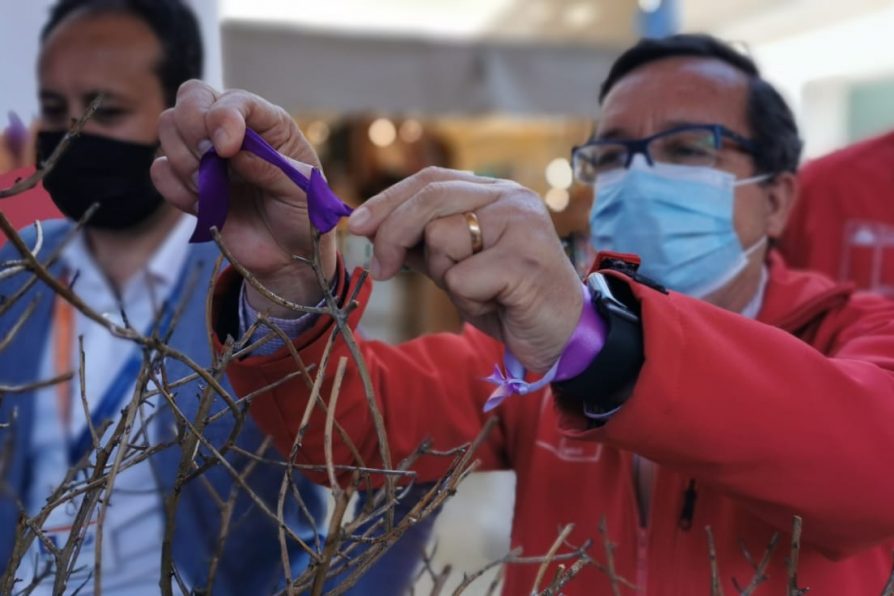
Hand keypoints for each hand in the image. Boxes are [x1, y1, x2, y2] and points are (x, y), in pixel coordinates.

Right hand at [150, 80, 335, 314]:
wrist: (288, 256)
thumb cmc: (304, 216)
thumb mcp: (303, 190)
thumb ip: (272, 168)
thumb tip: (234, 152)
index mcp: (268, 123)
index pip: (235, 100)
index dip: (223, 117)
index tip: (226, 149)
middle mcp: (233, 130)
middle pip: (191, 98)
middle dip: (192, 128)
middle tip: (210, 163)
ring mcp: (207, 155)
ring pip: (168, 127)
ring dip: (184, 161)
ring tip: (214, 191)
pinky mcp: (188, 183)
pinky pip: (160, 171)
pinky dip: (174, 189)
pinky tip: (202, 207)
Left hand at [348, 167, 582, 371]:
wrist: (563, 336)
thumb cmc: (508, 299)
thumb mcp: (458, 266)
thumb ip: (423, 244)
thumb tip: (370, 230)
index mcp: (495, 193)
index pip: (430, 180)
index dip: (387, 199)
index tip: (356, 224)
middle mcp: (511, 198)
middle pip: (429, 198)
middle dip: (393, 234)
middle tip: (379, 269)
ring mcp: (521, 225)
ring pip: (441, 238)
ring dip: (447, 278)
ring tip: (481, 292)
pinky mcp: (524, 261)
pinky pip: (460, 279)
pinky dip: (468, 302)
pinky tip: (497, 304)